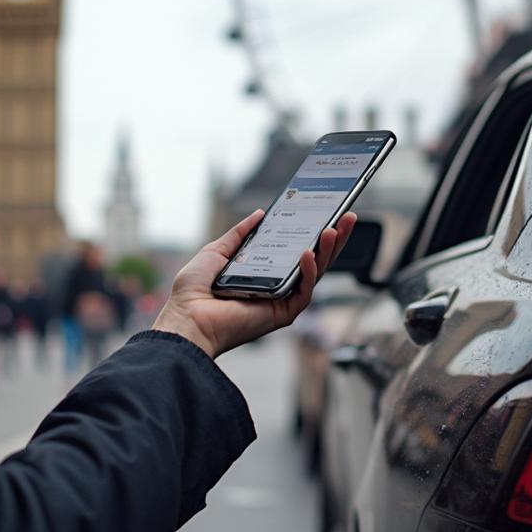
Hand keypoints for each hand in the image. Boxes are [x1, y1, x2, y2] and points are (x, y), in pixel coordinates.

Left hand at [152, 209, 357, 358]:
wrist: (185, 318)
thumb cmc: (194, 292)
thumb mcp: (217, 251)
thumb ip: (239, 234)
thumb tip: (259, 214)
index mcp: (263, 273)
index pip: (295, 251)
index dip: (312, 233)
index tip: (325, 213)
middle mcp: (276, 287)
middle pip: (313, 261)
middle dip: (332, 239)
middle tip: (345, 217)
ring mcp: (281, 301)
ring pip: (315, 275)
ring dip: (327, 252)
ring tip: (333, 229)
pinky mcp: (282, 315)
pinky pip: (303, 293)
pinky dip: (307, 272)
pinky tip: (307, 253)